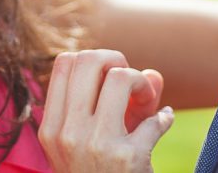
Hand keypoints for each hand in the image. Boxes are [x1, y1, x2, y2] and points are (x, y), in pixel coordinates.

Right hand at [38, 49, 174, 172]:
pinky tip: (163, 123)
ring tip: (147, 103)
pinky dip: (164, 117)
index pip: (65, 63)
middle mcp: (68, 133)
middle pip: (90, 60)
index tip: (108, 77)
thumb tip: (154, 75)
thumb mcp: (91, 141)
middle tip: (130, 82)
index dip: (93, 60)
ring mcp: (96, 145)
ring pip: (121, 77)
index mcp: (52, 128)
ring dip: (142, 83)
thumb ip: (121, 101)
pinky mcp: (127, 158)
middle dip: (117, 60)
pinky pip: (155, 119)